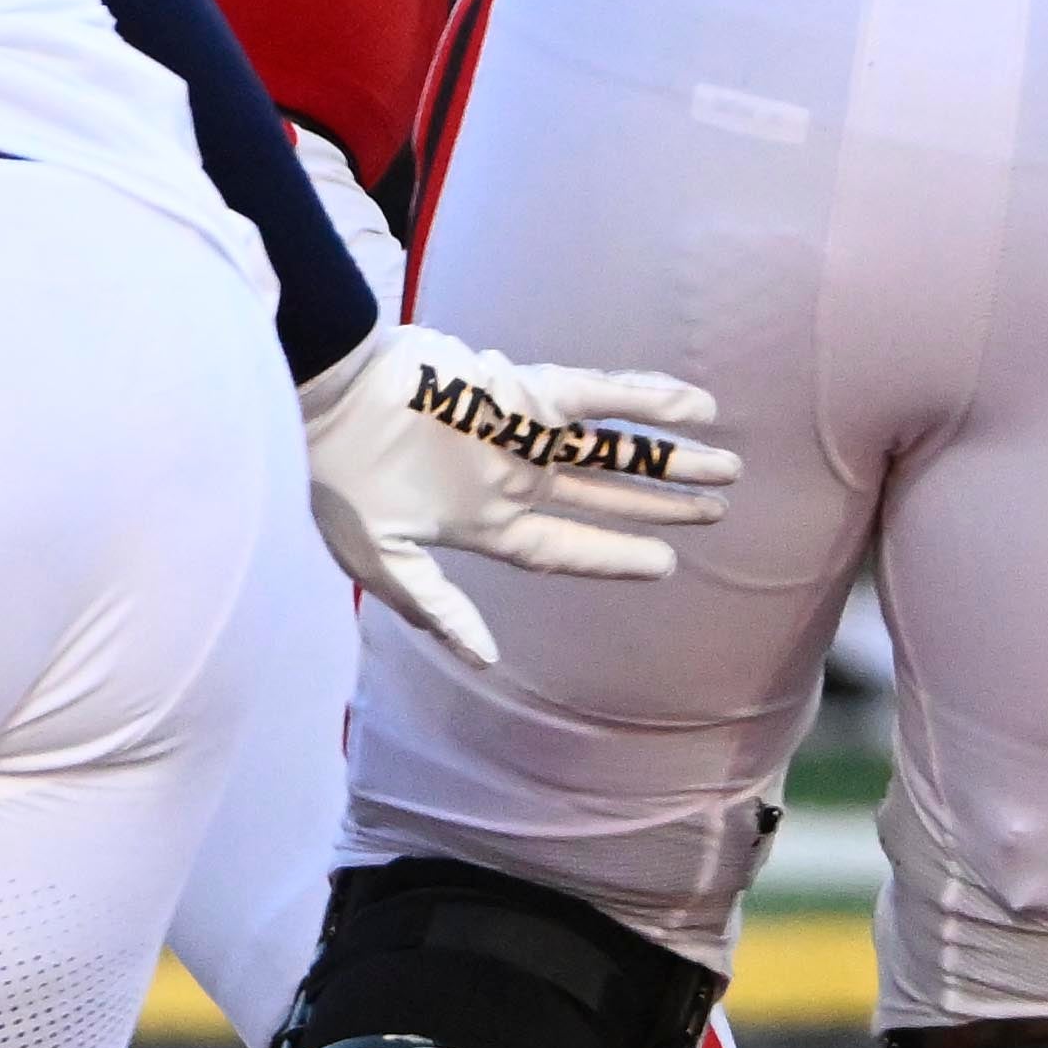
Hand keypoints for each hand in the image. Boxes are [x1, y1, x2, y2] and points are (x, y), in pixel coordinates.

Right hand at [300, 318, 734, 668]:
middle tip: (716, 512)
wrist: (319, 400)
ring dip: (667, 458)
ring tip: (727, 466)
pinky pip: (597, 397)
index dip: (612, 555)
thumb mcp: (379, 559)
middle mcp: (507, 475)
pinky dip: (646, 401)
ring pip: (611, 450)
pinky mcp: (520, 389)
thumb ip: (437, 607)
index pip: (560, 545)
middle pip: (598, 496)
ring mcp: (518, 432)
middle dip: (655, 505)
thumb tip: (484, 659)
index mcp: (477, 519)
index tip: (665, 563)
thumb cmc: (338, 482)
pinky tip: (695, 407)